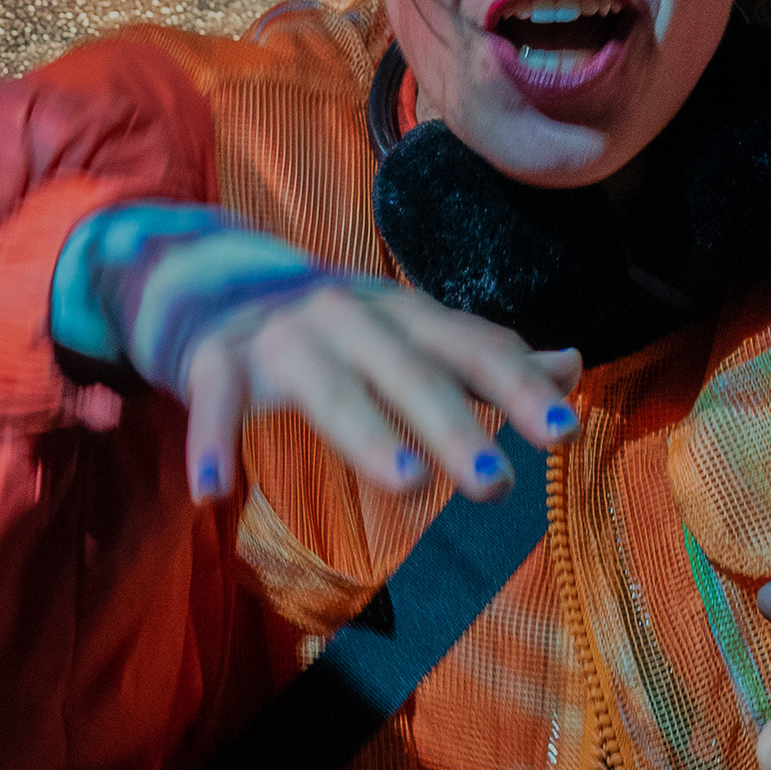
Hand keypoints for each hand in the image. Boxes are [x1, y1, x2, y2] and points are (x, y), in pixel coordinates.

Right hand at [62, 209, 580, 505]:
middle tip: (495, 484)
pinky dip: (212, 444)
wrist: (198, 275)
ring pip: (329, 387)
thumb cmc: (320, 323)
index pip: (471, 347)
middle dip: (454, 425)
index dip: (517, 387)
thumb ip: (480, 357)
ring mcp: (279, 337)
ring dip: (368, 434)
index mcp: (401, 316)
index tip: (561, 433)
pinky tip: (213, 494)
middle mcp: (347, 317)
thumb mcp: (403, 331)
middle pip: (409, 372)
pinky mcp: (214, 359)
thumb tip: (572, 365)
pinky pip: (215, 403)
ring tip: (407, 486)